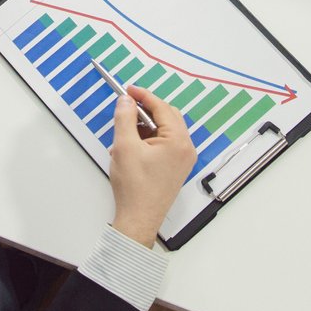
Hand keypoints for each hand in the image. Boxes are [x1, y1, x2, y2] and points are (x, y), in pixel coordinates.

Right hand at [106, 86, 196, 245]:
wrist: (139, 219)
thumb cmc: (135, 189)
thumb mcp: (124, 146)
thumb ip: (125, 118)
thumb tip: (126, 101)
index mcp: (178, 141)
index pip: (162, 108)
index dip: (143, 96)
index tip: (128, 90)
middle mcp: (186, 149)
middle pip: (167, 117)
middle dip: (145, 112)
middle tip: (126, 109)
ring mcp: (182, 159)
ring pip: (164, 131)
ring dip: (144, 128)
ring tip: (124, 137)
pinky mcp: (176, 168)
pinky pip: (164, 144)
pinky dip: (148, 141)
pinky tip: (130, 149)